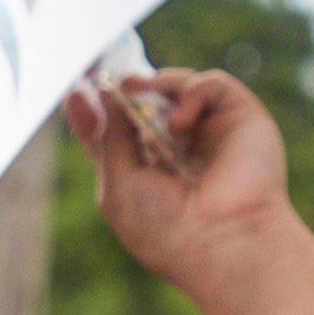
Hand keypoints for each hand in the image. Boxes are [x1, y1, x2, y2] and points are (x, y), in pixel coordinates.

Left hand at [65, 67, 293, 291]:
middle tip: (103, 73)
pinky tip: (178, 122)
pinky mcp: (239, 117)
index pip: (117, 132)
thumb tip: (106, 95)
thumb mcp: (117, 186)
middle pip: (148, 100)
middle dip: (123, 84)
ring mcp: (209, 131)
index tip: (74, 93)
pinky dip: (191, 92)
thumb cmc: (165, 228)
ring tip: (133, 89)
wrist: (221, 241)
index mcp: (146, 170)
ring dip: (153, 84)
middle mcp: (178, 148)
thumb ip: (109, 139)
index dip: (96, 110)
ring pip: (178, 85)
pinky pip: (211, 84)